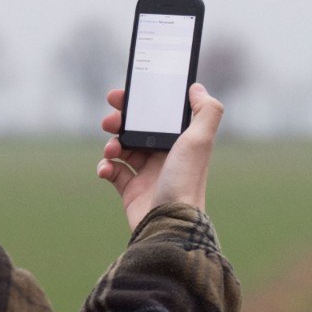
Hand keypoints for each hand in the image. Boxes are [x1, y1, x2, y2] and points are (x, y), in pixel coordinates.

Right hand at [96, 83, 224, 230]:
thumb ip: (206, 111)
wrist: (169, 223)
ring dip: (111, 144)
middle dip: (119, 122)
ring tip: (111, 151)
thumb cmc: (186, 182)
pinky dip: (105, 166)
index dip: (140, 103)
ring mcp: (147, 174)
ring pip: (122, 149)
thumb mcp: (200, 141)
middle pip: (136, 130)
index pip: (158, 115)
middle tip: (109, 120)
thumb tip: (197, 88)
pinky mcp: (131, 191)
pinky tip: (106, 169)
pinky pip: (113, 172)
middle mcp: (164, 156)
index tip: (122, 95)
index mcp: (180, 142)